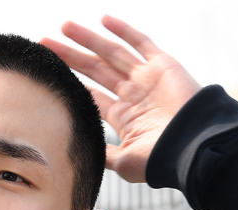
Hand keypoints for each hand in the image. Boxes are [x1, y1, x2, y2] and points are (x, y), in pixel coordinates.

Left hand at [41, 16, 199, 181]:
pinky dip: (123, 30)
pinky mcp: (162, 65)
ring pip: (110, 53)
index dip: (70, 82)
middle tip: (44, 44)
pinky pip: (140, 42)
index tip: (47, 72)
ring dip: (87, 39)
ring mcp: (146, 79)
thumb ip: (102, 154)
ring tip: (63, 27)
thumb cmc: (160, 159)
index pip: (91, 94)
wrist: (193, 147)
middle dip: (70, 56)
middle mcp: (132, 95)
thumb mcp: (124, 162)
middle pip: (94, 70)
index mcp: (122, 117)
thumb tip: (78, 153)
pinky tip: (103, 19)